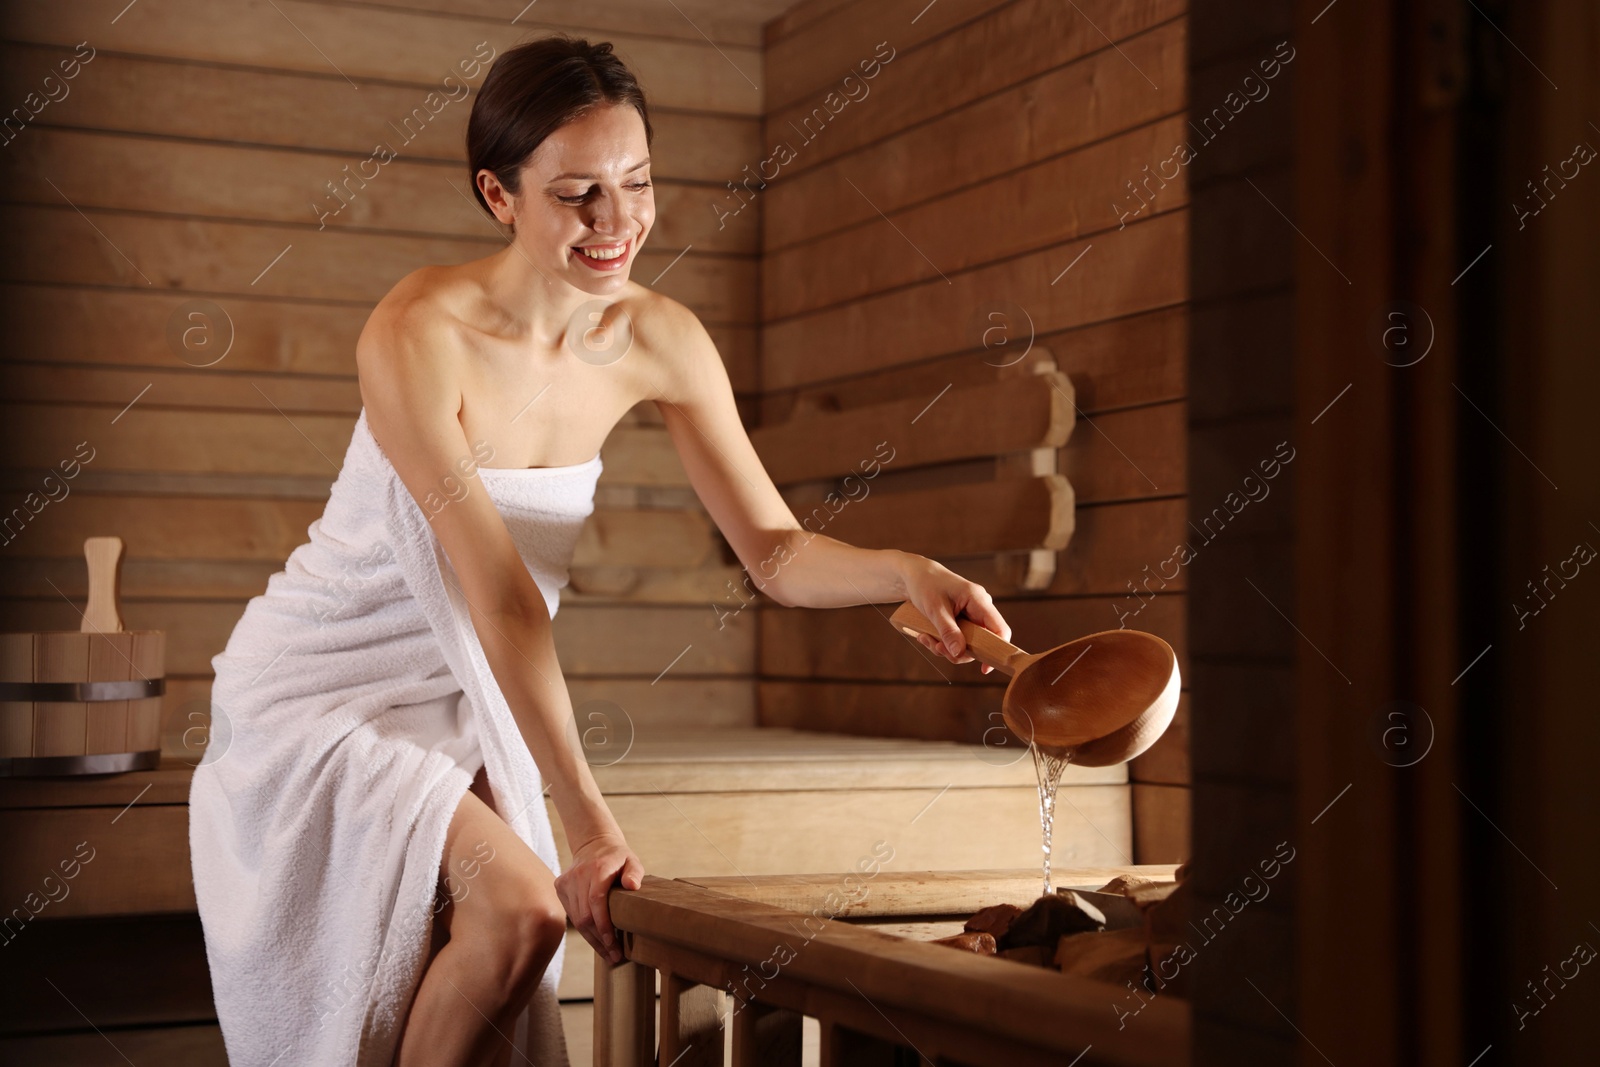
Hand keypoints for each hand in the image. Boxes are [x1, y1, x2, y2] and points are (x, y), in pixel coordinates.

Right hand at [554, 832, 643, 964]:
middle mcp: (578, 876)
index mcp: (597, 869)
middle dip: (599, 940)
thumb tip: (633, 886)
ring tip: (607, 953)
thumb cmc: (617, 857)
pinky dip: (584, 929)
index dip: (604, 925)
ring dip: (592, 939)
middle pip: (585, 916)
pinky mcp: (560, 888)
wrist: (593, 844)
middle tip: (614, 956)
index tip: (613, 944)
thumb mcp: (632, 860)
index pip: (596, 901)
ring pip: (577, 919)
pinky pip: (572, 915)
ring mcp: (567, 882)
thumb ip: (634, 872)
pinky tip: (596, 940)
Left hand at [897, 554, 1011, 673]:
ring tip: (926, 638)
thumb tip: (959, 654)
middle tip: (937, 647)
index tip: (984, 669)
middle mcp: (979, 608)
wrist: (915, 575)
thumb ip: (948, 631)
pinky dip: (942, 642)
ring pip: (967, 643)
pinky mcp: (962, 620)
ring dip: (946, 648)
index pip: (999, 629)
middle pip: (981, 642)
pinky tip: (926, 636)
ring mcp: (971, 614)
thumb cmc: (925, 585)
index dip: (997, 650)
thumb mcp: (934, 609)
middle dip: (958, 651)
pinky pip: (958, 639)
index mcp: (979, 600)